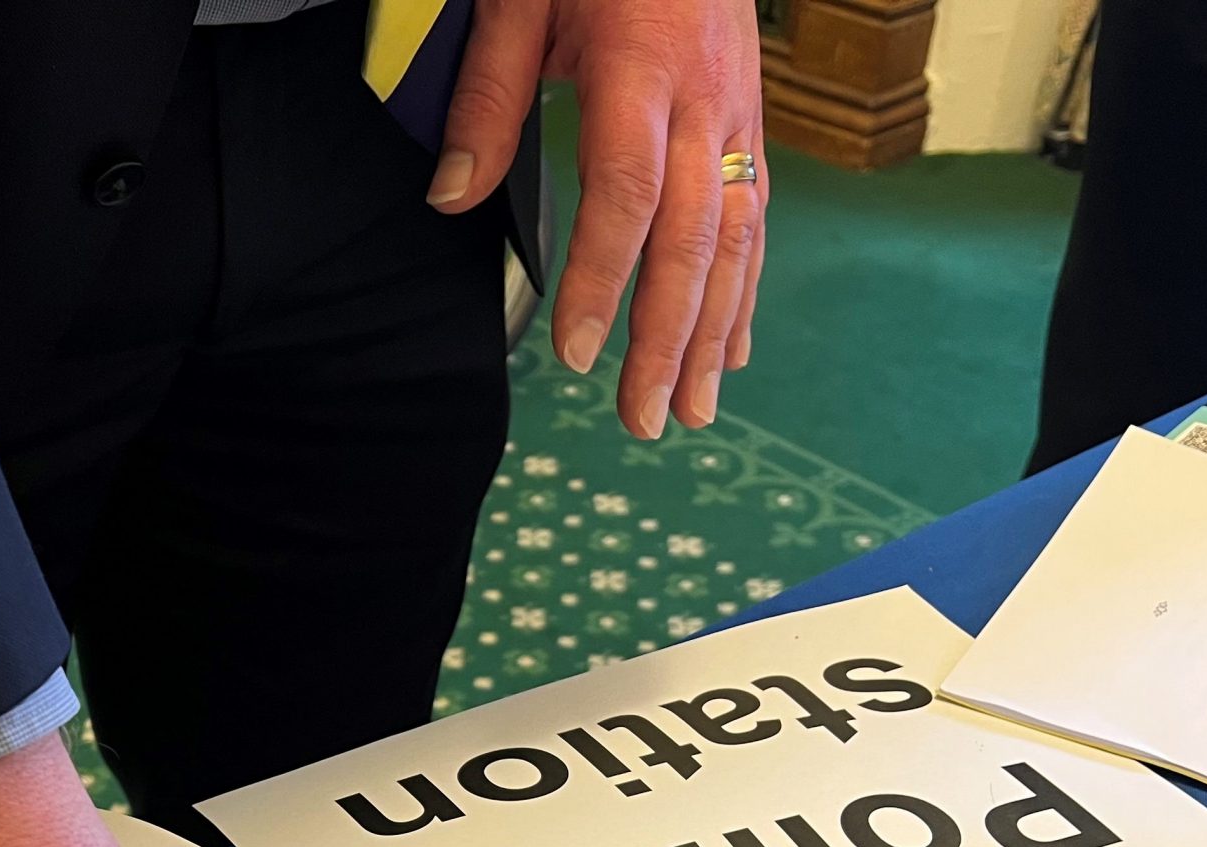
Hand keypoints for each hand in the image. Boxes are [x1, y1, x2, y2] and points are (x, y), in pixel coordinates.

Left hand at [427, 0, 765, 436]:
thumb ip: (487, 99)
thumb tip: (450, 197)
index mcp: (641, 65)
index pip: (626, 194)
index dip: (602, 280)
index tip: (576, 354)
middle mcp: (703, 96)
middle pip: (694, 238)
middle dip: (668, 340)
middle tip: (643, 420)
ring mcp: (737, 108)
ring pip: (737, 238)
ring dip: (714, 334)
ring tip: (692, 412)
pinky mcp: (751, 115)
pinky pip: (756, 214)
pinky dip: (744, 289)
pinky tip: (731, 349)